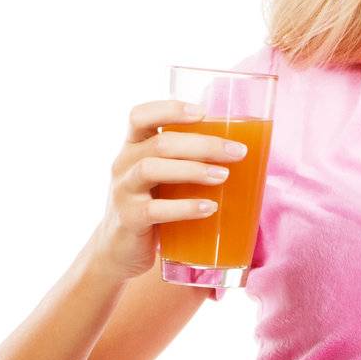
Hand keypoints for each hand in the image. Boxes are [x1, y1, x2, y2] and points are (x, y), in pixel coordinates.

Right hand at [92, 99, 248, 282]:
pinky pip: (155, 209)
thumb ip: (184, 161)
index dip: (170, 109)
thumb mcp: (162, 178)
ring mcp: (124, 191)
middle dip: (203, 144)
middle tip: (237, 151)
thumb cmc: (152, 205)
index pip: (141, 115)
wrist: (121, 250)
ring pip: (152, 168)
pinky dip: (185, 207)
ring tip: (224, 176)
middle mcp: (124, 163)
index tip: (204, 112)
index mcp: (133, 146)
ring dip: (193, 170)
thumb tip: (239, 152)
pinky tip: (209, 208)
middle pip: (160, 142)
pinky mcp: (130, 219)